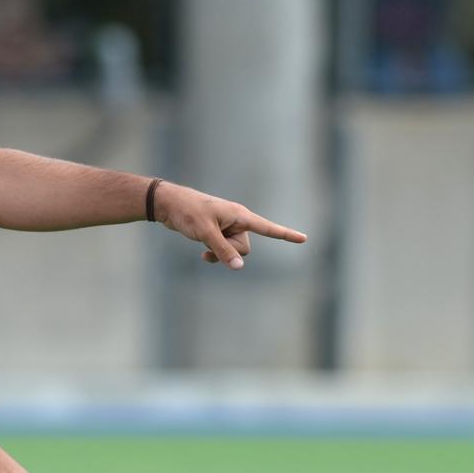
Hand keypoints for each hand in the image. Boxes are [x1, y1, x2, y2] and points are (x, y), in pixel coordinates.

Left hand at [153, 181, 306, 269]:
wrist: (169, 205)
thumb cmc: (188, 212)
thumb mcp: (205, 232)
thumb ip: (223, 250)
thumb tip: (239, 267)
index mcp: (239, 215)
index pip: (268, 227)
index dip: (286, 235)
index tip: (304, 239)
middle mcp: (237, 221)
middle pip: (245, 248)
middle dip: (230, 251)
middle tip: (210, 238)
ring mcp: (227, 227)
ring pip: (233, 251)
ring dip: (220, 253)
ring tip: (203, 242)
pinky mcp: (217, 233)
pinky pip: (224, 250)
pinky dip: (215, 254)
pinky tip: (202, 252)